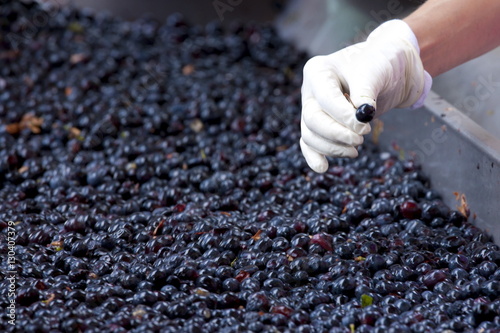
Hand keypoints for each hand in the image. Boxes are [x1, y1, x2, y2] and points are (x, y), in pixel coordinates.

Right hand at [300, 20, 431, 172]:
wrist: (388, 69)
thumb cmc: (380, 63)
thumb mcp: (375, 71)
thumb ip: (365, 93)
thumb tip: (362, 117)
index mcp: (318, 71)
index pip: (325, 100)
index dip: (344, 117)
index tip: (366, 125)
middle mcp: (310, 91)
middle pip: (313, 121)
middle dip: (338, 134)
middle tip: (362, 138)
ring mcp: (312, 109)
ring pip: (311, 136)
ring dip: (333, 148)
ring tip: (357, 148)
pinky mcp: (319, 125)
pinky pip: (310, 143)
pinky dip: (315, 156)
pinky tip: (323, 168)